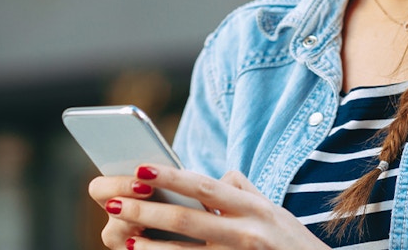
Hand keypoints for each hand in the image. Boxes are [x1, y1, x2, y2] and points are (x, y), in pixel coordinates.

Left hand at [89, 164, 328, 249]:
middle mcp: (246, 232)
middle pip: (187, 219)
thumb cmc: (294, 243)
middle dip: (147, 209)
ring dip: (151, 247)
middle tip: (113, 201)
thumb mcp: (274, 210)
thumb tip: (216, 175)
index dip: (170, 176)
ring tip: (124, 239)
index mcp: (254, 207)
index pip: (204, 186)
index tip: (139, 167)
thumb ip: (243, 191)